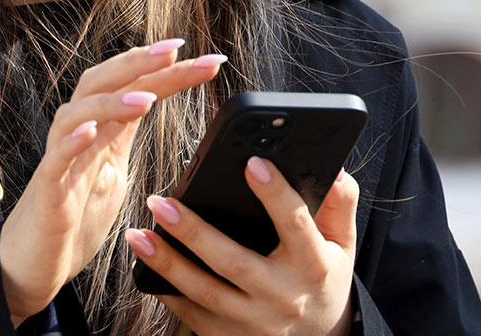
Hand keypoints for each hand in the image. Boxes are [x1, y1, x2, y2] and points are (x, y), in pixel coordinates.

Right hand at [0, 40, 226, 324]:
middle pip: (102, 84)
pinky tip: (90, 131)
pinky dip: (71, 142)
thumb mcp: (112, 171)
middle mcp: (78, 135)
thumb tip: (155, 103)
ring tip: (147, 99)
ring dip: (111, 102)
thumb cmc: (74, 216)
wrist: (33, 263)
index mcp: (100, 130)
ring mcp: (61, 160)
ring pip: (77, 114)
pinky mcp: (47, 192)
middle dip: (139, 64)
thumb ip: (126, 135)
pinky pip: (55, 161)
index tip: (207, 59)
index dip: (166, 70)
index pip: (133, 87)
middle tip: (175, 51)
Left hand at [124, 157, 359, 335]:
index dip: (275, 192)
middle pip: (234, 262)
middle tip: (161, 202)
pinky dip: (167, 290)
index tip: (252, 162)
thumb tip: (336, 171)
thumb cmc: (324, 279)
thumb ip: (340, 206)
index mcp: (314, 266)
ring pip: (205, 292)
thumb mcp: (342, 245)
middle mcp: (282, 296)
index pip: (295, 224)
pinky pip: (192, 315)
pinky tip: (144, 266)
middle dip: (194, 233)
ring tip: (138, 234)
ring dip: (168, 263)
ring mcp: (254, 322)